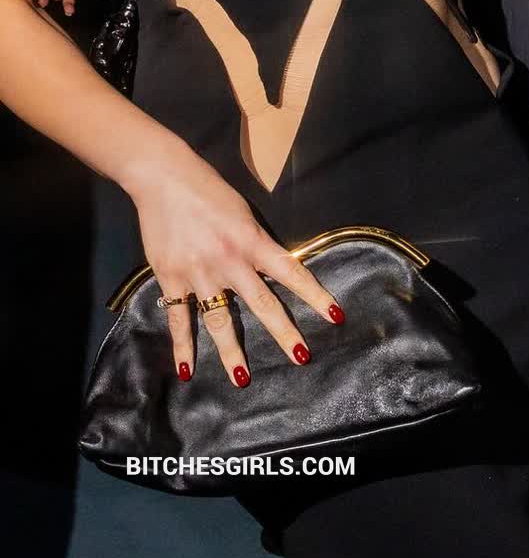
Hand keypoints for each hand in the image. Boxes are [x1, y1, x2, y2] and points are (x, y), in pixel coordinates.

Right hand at [129, 151, 343, 386]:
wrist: (164, 178)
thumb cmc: (209, 190)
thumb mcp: (243, 213)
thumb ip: (257, 242)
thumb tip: (274, 269)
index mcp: (252, 240)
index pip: (292, 272)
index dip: (315, 296)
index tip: (335, 316)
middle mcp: (229, 261)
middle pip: (262, 304)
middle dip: (283, 333)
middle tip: (301, 357)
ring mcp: (199, 273)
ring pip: (219, 320)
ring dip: (231, 352)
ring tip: (243, 379)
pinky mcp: (170, 278)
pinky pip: (179, 319)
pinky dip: (182, 346)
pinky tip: (187, 370)